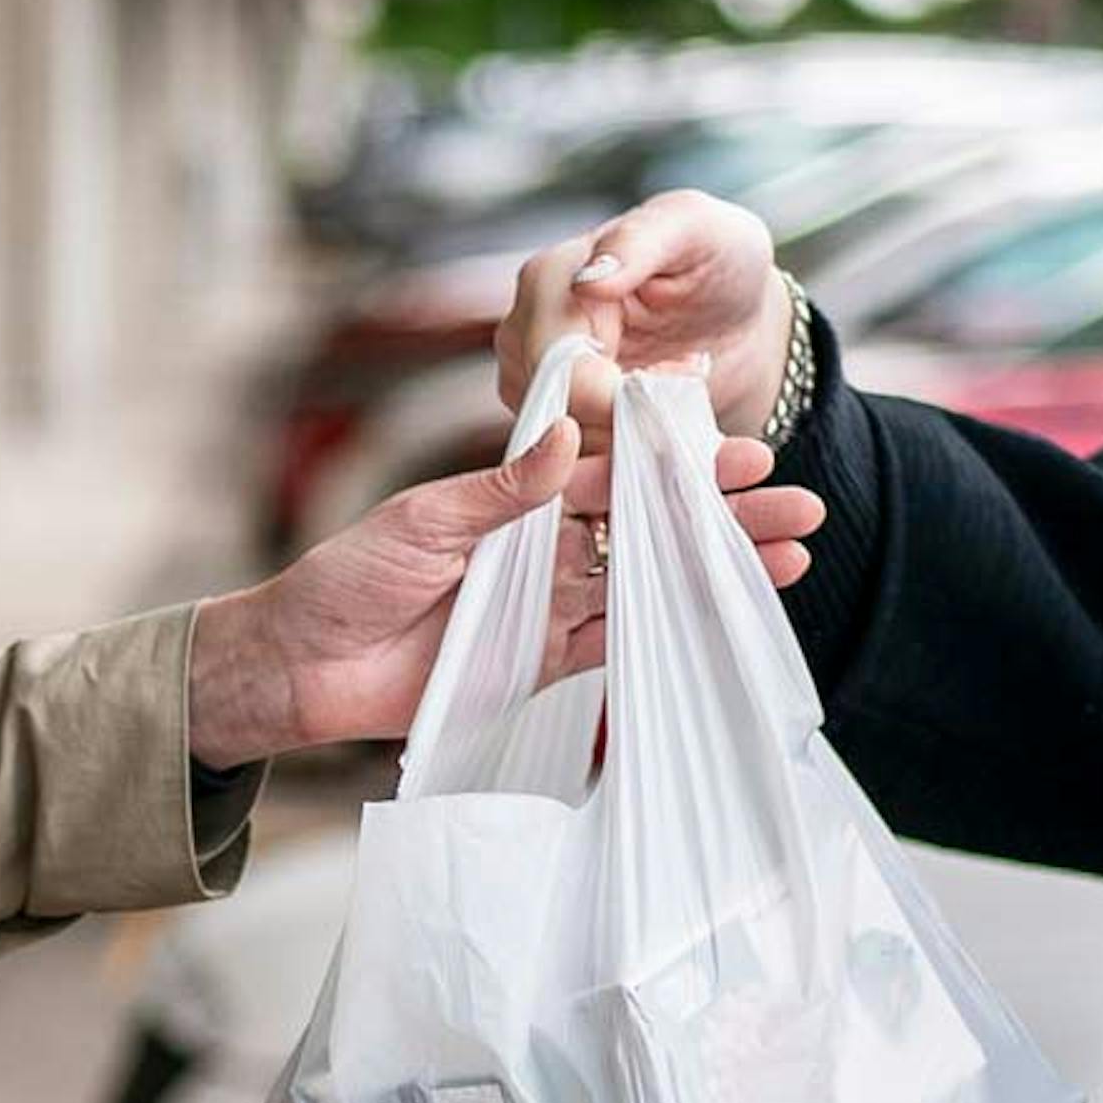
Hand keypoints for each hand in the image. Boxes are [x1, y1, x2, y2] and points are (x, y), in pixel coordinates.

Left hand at [188, 428, 822, 766]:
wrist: (302, 668)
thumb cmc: (346, 580)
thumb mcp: (422, 521)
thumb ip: (503, 488)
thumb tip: (575, 433)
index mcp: (516, 497)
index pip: (616, 471)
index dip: (681, 464)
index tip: (745, 451)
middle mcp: (543, 546)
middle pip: (650, 526)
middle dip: (724, 516)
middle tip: (799, 504)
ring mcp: (548, 606)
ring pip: (650, 584)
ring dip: (717, 572)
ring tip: (791, 559)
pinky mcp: (542, 664)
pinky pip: (621, 647)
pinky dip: (674, 634)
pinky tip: (729, 620)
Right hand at [500, 190, 793, 448]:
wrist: (734, 314)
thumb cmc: (717, 260)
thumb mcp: (696, 228)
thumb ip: (642, 242)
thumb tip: (588, 281)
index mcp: (546, 281)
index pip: (557, 365)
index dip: (613, 398)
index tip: (682, 378)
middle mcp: (523, 336)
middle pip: (555, 416)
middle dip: (629, 421)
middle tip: (688, 383)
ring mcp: (534, 387)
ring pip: (566, 452)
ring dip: (636, 442)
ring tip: (680, 390)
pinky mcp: (558, 427)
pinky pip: (583, 468)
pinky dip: (636, 459)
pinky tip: (669, 418)